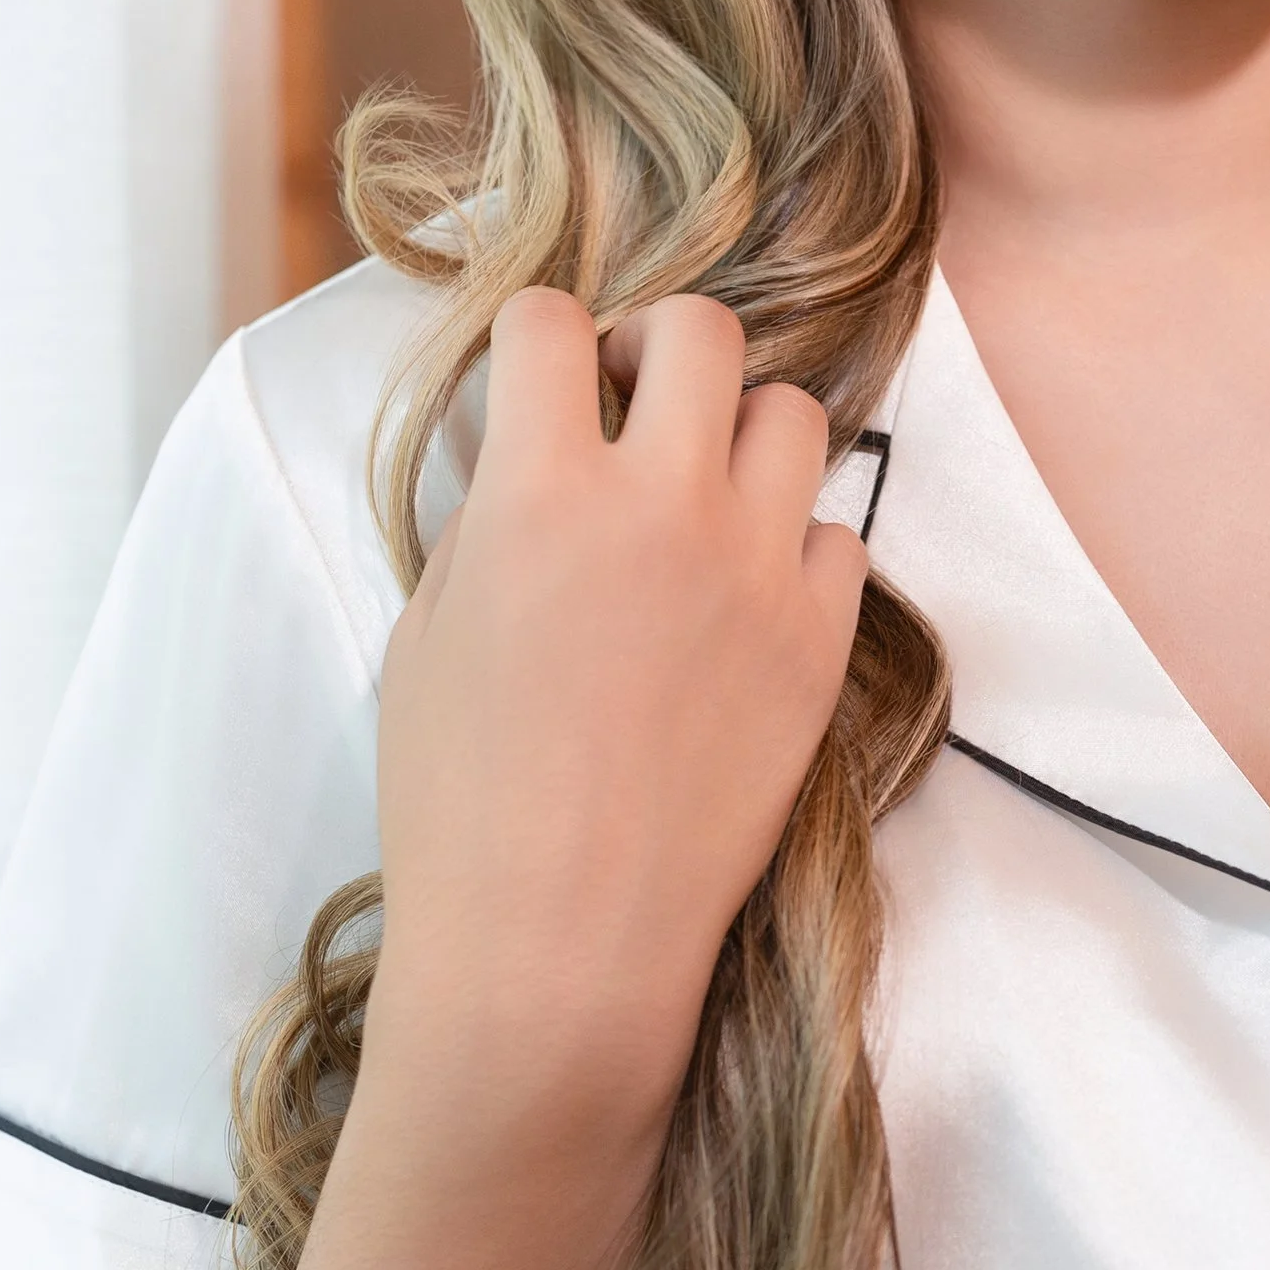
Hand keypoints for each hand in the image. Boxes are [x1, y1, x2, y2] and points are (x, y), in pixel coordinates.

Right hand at [365, 289, 866, 1151]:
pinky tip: (750, 598)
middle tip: (636, 405)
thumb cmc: (459, 802)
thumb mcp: (428, 634)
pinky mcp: (822, 640)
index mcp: (541, 492)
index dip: (538, 337)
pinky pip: (841, 535)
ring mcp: (758, 568)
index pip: (550, 324)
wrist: (559, 945)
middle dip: (660, 347)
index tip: (543, 371)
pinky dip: (797, 548)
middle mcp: (663, 504)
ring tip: (703, 499)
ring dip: (743, 436)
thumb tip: (526, 449)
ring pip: (795, 416)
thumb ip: (487, 518)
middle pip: (704, 330)